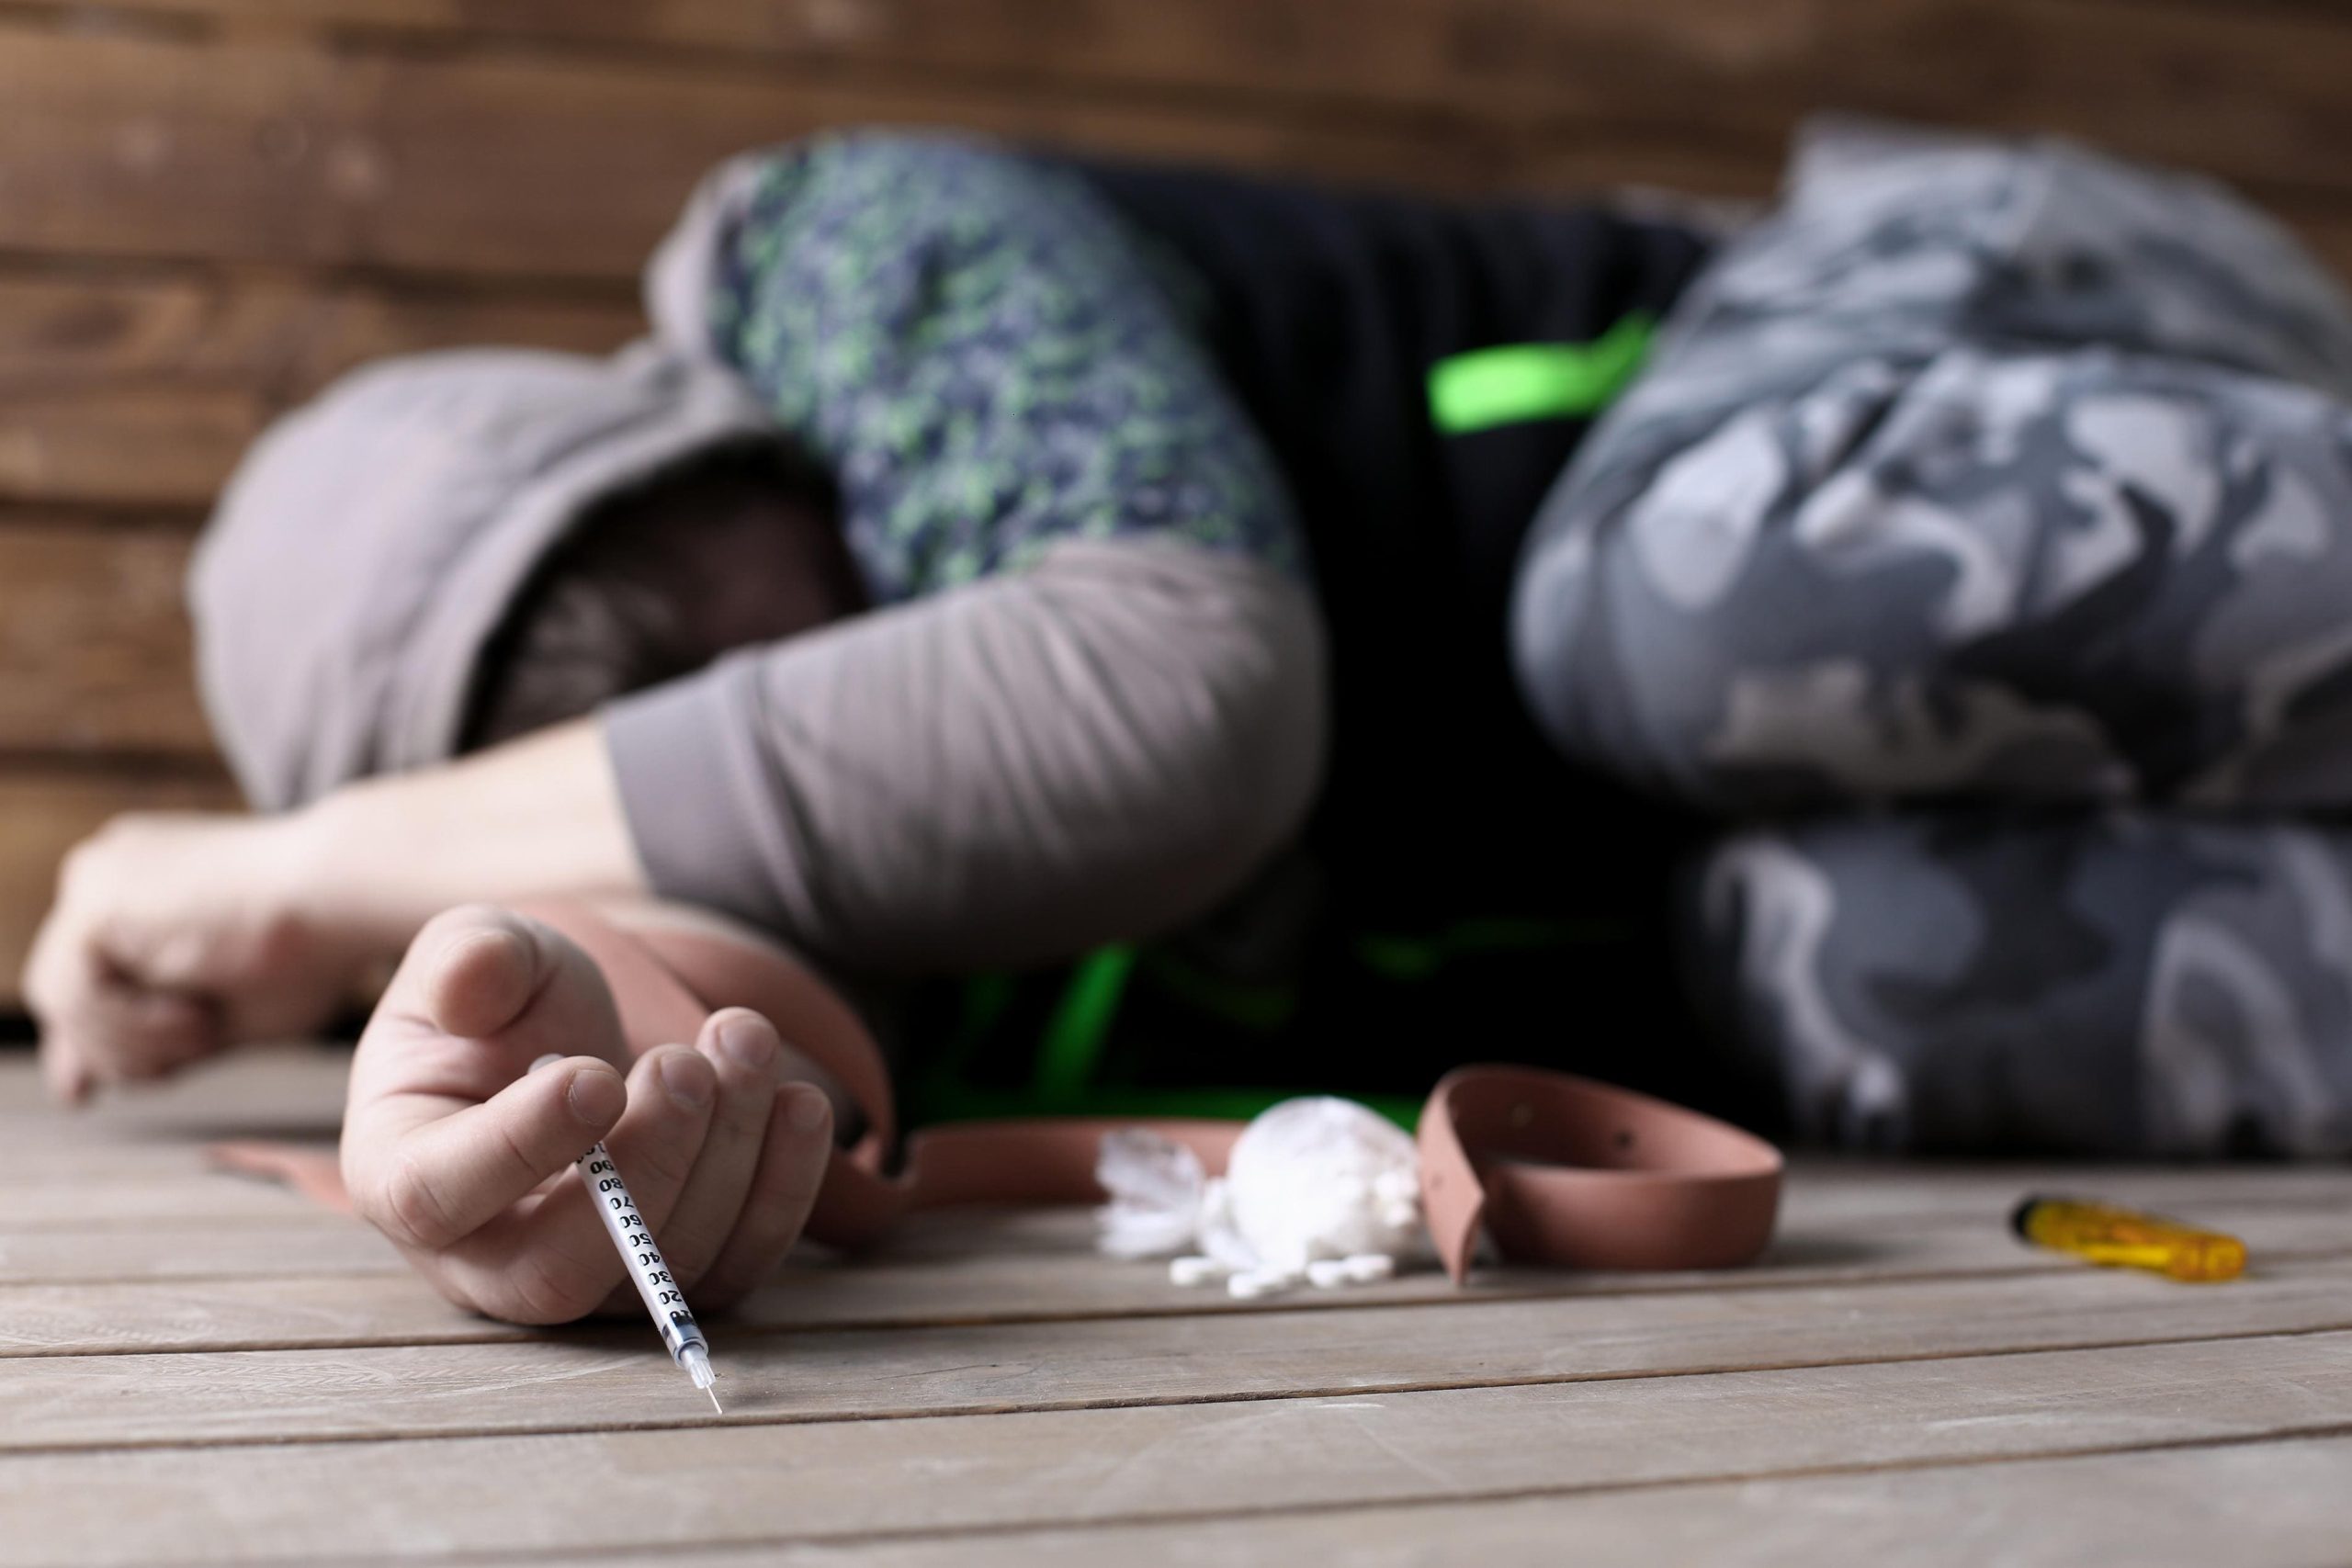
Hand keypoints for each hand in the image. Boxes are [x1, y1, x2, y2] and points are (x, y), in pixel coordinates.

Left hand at [24, 809, 360, 1102]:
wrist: (344, 895)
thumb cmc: (312, 950)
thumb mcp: (217, 1012)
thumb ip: (143, 1040)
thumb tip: (71, 1090)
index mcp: (139, 887)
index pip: (81, 977)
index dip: (94, 1038)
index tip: (89, 1091)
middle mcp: (105, 872)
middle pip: (63, 994)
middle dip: (117, 1045)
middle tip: (199, 1043)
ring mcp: (96, 878)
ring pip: (62, 1001)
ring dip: (135, 1041)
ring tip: (207, 1028)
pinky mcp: (96, 898)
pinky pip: (76, 995)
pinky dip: (134, 1025)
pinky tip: (195, 1016)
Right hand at [340, 905, 833, 1322]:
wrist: (568, 1042)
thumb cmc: (505, 1004)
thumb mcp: (474, 953)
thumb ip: (469, 959)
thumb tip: (472, 982)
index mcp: (401, 1175)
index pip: (440, 1197)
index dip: (522, 1145)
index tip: (597, 1072)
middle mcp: (484, 1258)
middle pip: (562, 1270)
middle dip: (647, 1166)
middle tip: (691, 1063)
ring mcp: (587, 1282)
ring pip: (665, 1268)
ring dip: (728, 1152)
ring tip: (746, 1040)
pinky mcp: (674, 1277)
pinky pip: (738, 1266)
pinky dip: (783, 1190)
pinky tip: (799, 1104)